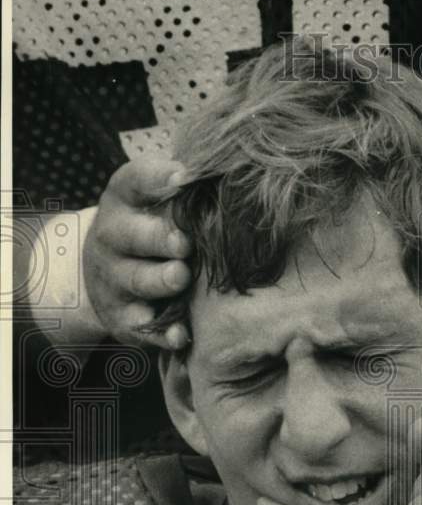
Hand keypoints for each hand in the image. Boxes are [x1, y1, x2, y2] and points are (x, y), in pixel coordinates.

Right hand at [83, 156, 191, 348]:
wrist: (105, 272)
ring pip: (135, 280)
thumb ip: (186, 186)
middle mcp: (111, 236)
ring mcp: (113, 279)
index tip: (185, 179)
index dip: (159, 179)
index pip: (135, 181)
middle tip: (184, 242)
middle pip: (131, 235)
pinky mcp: (121, 317)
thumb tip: (234, 170)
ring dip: (159, 281)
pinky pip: (140, 327)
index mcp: (123, 199)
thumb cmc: (151, 225)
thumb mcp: (156, 197)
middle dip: (158, 238)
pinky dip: (161, 332)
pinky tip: (180, 334)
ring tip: (180, 277)